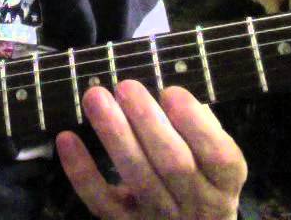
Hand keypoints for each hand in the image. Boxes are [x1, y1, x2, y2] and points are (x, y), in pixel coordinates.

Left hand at [55, 80, 245, 218]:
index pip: (219, 156)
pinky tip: (67, 138)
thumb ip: (199, 125)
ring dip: (115, 135)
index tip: (171, 91)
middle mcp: (197, 204)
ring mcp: (160, 218)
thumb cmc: (199, 177)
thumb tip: (169, 84)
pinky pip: (101, 201)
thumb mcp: (212, 156)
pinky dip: (82, 171)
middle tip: (126, 86)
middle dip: (148, 122)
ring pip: (138, 179)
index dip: (196, 124)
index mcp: (224, 183)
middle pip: (174, 165)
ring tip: (96, 97)